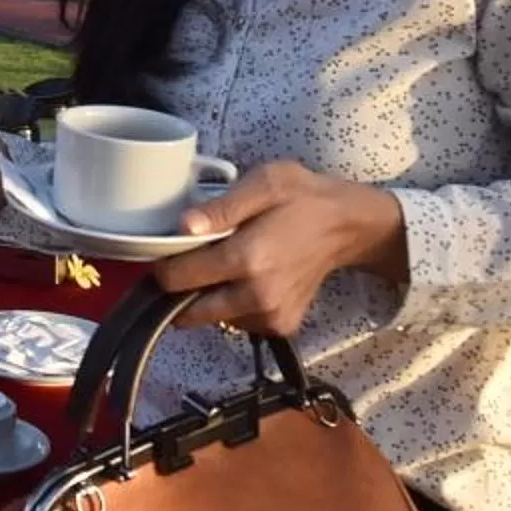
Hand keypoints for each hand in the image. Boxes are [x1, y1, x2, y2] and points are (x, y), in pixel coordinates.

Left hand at [151, 161, 407, 339]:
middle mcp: (256, 296)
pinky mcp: (281, 327)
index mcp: (247, 259)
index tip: (168, 252)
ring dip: (208, 297)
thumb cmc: (302, 198)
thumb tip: (183, 227)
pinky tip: (249, 279)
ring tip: (228, 265)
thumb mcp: (263, 184)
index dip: (164, 266)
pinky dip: (233, 305)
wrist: (347, 226)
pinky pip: (238, 322)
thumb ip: (221, 207)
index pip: (177, 279)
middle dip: (180, 290)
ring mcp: (270, 316)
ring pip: (212, 318)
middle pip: (188, 312)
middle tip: (192, 262)